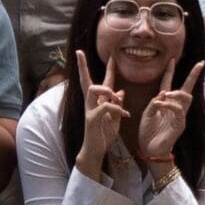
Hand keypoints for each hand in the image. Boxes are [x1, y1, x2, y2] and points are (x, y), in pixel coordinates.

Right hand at [74, 49, 125, 176]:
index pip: (100, 82)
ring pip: (93, 89)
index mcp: (98, 102)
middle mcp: (91, 103)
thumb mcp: (115, 117)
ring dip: (107, 90)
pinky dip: (116, 108)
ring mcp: (90, 111)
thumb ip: (117, 104)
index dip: (106, 69)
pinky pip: (104, 106)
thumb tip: (121, 91)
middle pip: (85, 81)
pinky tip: (124, 115)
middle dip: (82, 66)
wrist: (96, 151)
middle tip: (79, 52)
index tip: (109, 55)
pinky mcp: (92, 119)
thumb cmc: (104, 134)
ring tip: (117, 98)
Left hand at [136, 54, 203, 168]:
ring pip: (186, 98)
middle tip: (199, 65)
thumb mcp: (147, 113)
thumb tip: (164, 92)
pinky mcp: (180, 125)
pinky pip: (178, 110)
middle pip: (187, 89)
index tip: (172, 59)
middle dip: (193, 76)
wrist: (150, 150)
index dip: (171, 71)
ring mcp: (180, 116)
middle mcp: (176, 108)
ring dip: (176, 92)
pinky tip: (160, 104)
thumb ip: (155, 102)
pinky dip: (169, 105)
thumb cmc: (148, 132)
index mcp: (166, 104)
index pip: (170, 84)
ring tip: (166, 94)